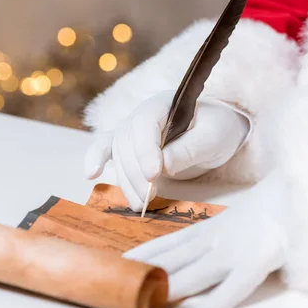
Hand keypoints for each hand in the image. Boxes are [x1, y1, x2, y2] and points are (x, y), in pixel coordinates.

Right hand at [84, 91, 249, 210]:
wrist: (215, 133)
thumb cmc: (218, 130)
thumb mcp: (213, 138)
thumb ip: (189, 149)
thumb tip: (164, 165)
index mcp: (165, 103)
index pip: (146, 122)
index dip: (146, 149)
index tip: (154, 175)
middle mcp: (143, 114)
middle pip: (127, 140)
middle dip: (136, 172)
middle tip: (148, 197)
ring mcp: (133, 129)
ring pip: (117, 151)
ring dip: (125, 179)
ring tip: (139, 204)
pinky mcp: (129, 146)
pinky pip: (106, 148)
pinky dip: (96, 159)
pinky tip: (90, 174)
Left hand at [124, 173, 286, 307]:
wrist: (301, 190)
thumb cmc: (268, 208)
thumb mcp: (231, 222)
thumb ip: (210, 237)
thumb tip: (189, 257)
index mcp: (209, 230)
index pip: (169, 243)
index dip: (144, 253)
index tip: (120, 260)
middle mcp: (217, 239)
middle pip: (176, 257)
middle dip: (149, 269)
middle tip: (122, 278)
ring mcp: (238, 248)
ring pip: (200, 270)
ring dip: (176, 284)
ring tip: (153, 295)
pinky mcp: (263, 257)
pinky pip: (241, 281)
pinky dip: (225, 295)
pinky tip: (209, 307)